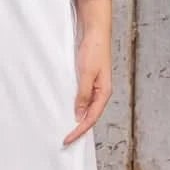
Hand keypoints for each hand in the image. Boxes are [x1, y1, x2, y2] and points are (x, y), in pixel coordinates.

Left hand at [62, 21, 111, 144]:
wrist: (94, 29)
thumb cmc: (94, 49)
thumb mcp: (86, 74)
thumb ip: (83, 95)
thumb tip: (79, 115)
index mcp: (104, 93)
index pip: (91, 118)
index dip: (79, 131)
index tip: (67, 139)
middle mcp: (101, 91)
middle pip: (90, 116)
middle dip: (79, 129)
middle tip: (66, 140)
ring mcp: (94, 85)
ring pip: (85, 107)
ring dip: (76, 118)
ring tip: (65, 128)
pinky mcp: (87, 78)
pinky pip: (81, 97)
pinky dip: (74, 105)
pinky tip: (66, 108)